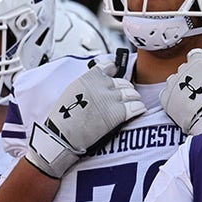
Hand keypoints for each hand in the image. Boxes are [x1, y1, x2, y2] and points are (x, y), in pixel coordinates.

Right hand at [26, 50, 145, 177]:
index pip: (109, 66)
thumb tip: (98, 85)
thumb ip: (88, 85)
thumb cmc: (63, 118)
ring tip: (133, 105)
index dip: (114, 72)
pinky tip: (138, 111)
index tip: (115, 76)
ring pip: (133, 94)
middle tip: (125, 97)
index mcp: (90, 77)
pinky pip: (136, 106)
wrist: (62, 135)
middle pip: (124, 82)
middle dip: (126, 89)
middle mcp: (102, 85)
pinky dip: (139, 108)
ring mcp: (112, 98)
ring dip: (134, 99)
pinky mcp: (118, 113)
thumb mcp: (72, 91)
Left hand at [160, 44, 201, 135]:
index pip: (195, 55)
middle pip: (184, 68)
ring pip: (174, 81)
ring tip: (191, 98)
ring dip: (180, 87)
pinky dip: (172, 98)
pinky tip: (181, 105)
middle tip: (201, 87)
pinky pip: (166, 95)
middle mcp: (182, 70)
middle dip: (191, 75)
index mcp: (197, 61)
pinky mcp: (166, 98)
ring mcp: (173, 84)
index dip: (200, 61)